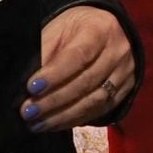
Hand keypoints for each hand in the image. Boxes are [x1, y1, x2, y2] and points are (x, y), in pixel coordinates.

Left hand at [20, 6, 135, 131]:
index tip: (31, 88)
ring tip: (38, 124)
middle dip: (54, 100)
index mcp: (100, 29)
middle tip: (28, 111)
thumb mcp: (58, 29)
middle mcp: (118, 52)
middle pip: (86, 82)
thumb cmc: (76, 28)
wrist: (106, 28)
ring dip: (63, 116)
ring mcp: (125, 74)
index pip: (78, 56)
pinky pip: (100, 111)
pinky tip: (54, 124)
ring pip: (94, 101)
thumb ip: (44, 53)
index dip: (55, 74)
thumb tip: (27, 85)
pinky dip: (74, 120)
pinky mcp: (125, 91)